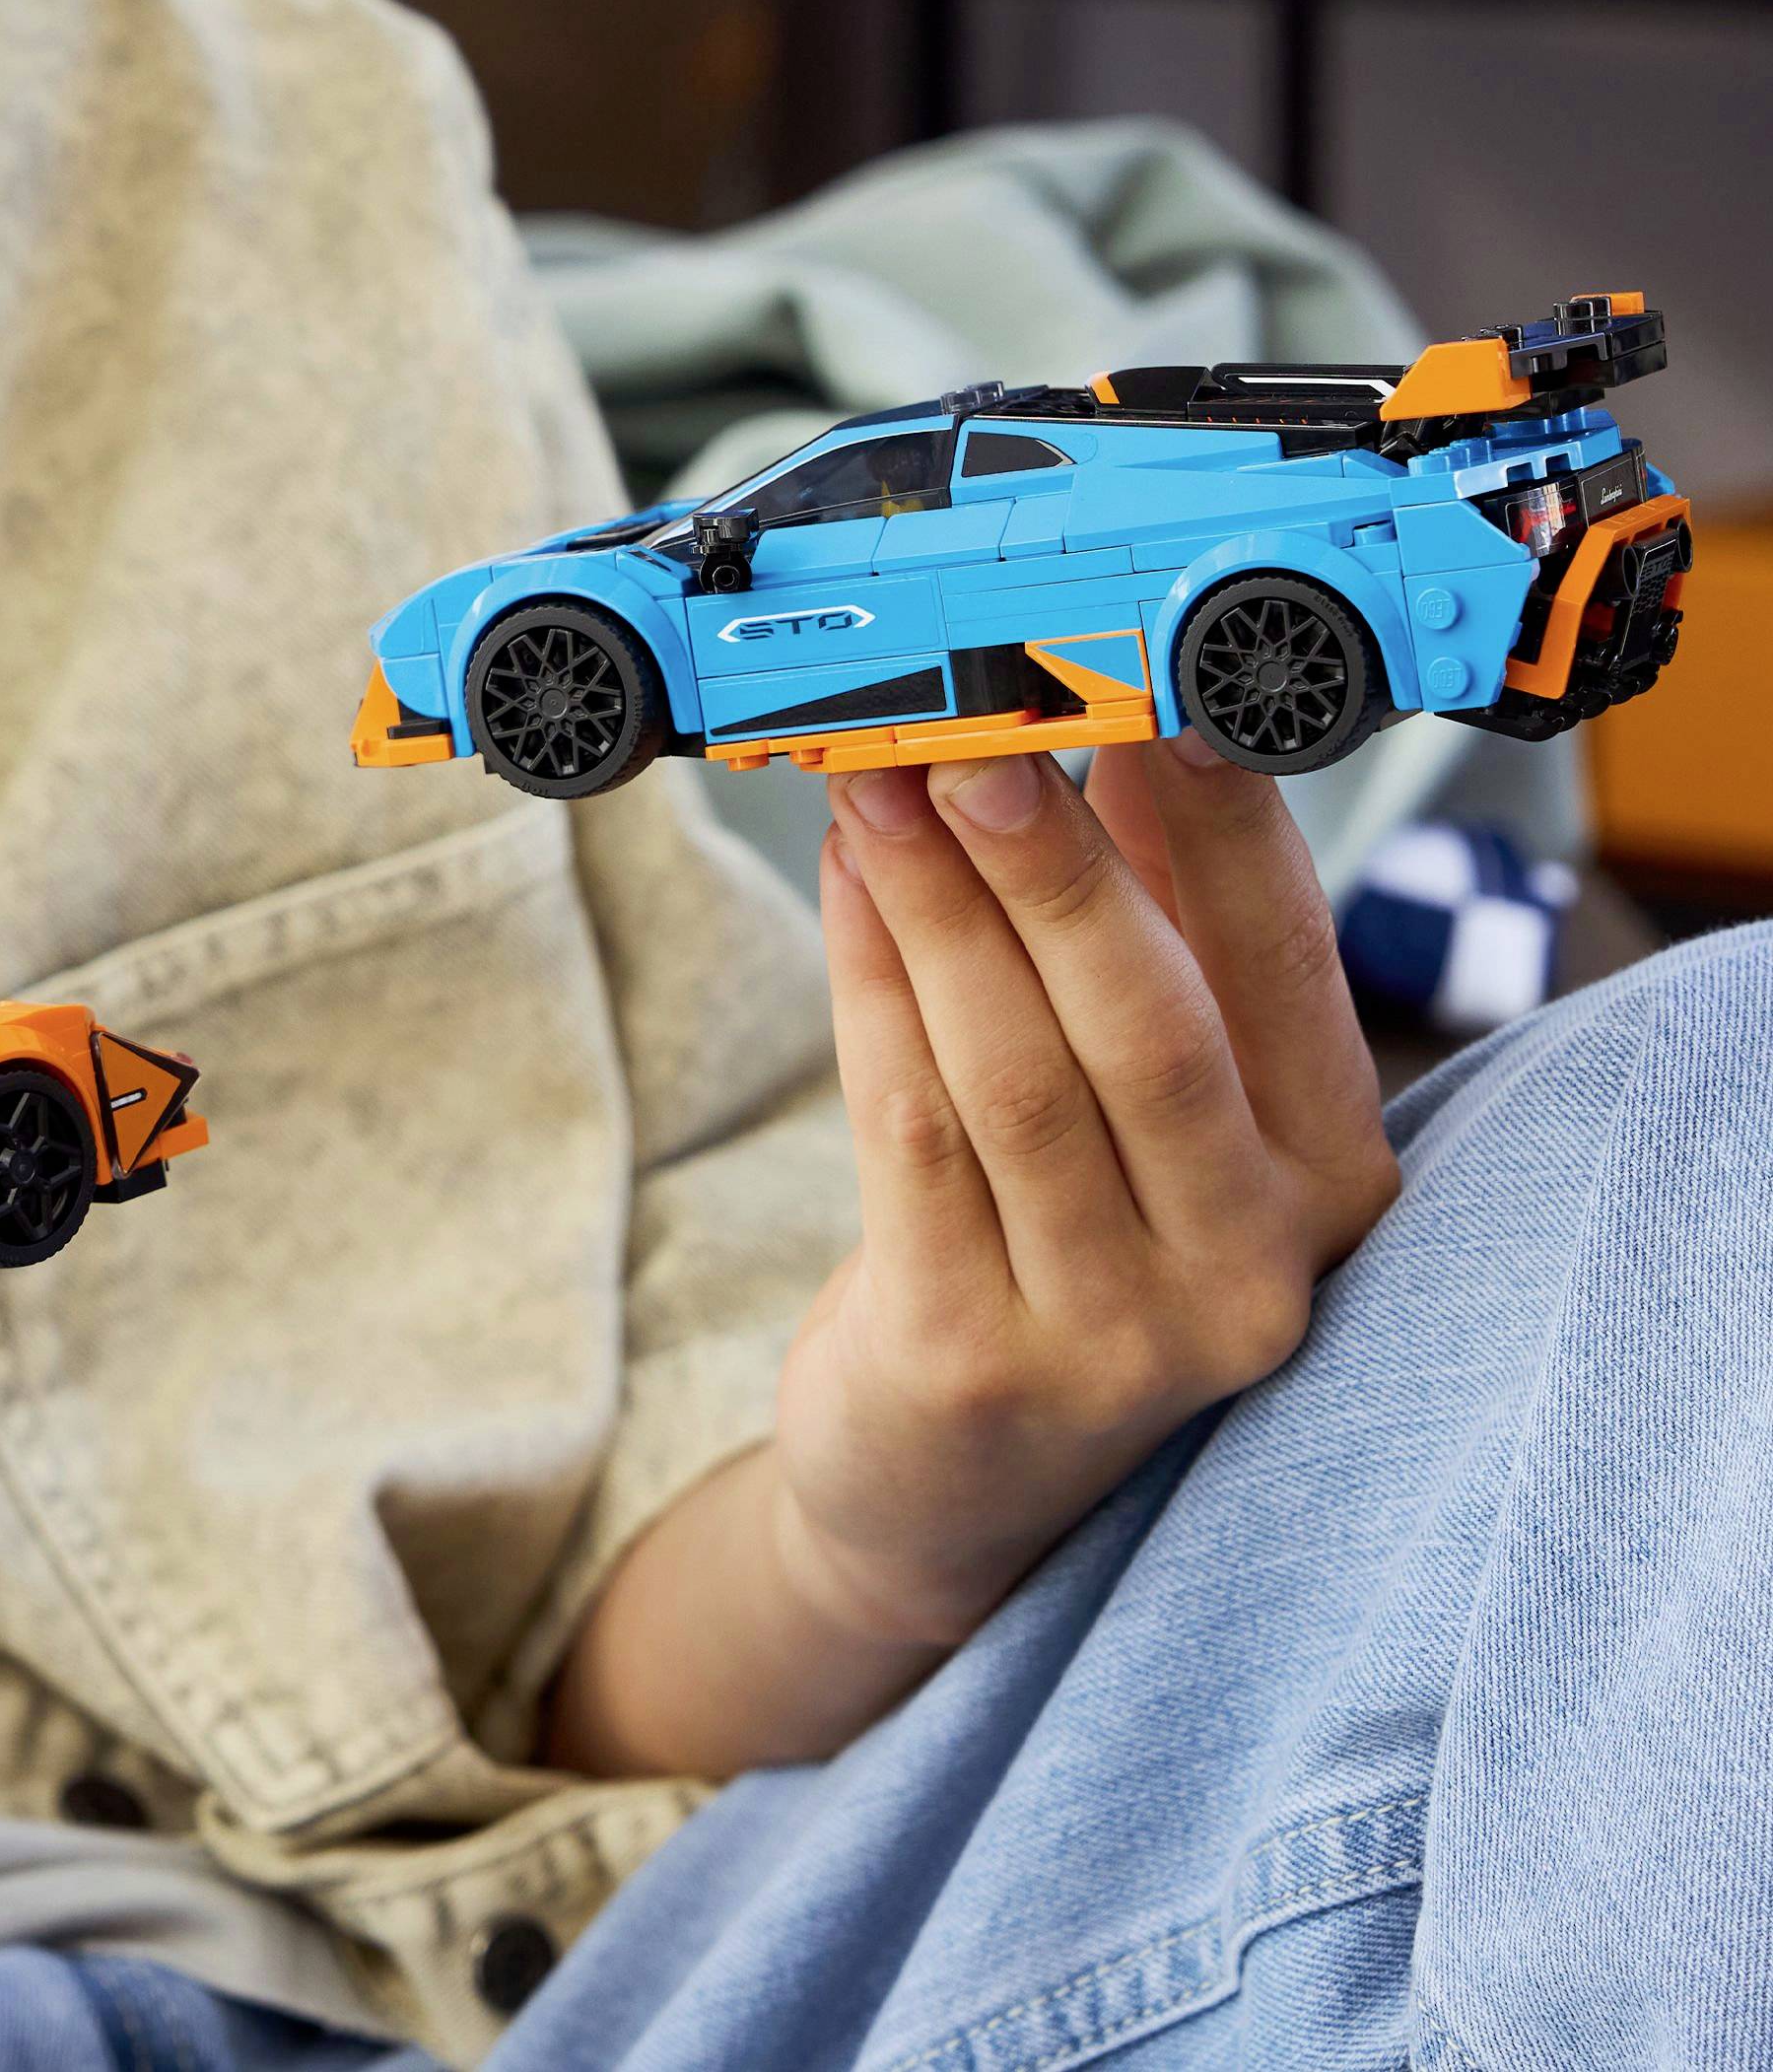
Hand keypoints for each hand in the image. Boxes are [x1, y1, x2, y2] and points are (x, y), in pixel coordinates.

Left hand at [777, 737, 1396, 1650]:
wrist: (950, 1486)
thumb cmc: (1066, 1238)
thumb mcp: (1152, 1100)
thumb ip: (1156, 931)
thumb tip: (1115, 728)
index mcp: (1330, 1175)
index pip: (1285, 967)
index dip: (1217, 820)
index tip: (1141, 688)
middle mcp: (1254, 1266)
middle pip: (1149, 1025)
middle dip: (1052, 864)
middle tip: (970, 732)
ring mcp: (1118, 1332)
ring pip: (1015, 1073)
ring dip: (934, 906)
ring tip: (872, 781)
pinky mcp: (972, 1361)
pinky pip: (911, 1134)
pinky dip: (871, 988)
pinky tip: (845, 887)